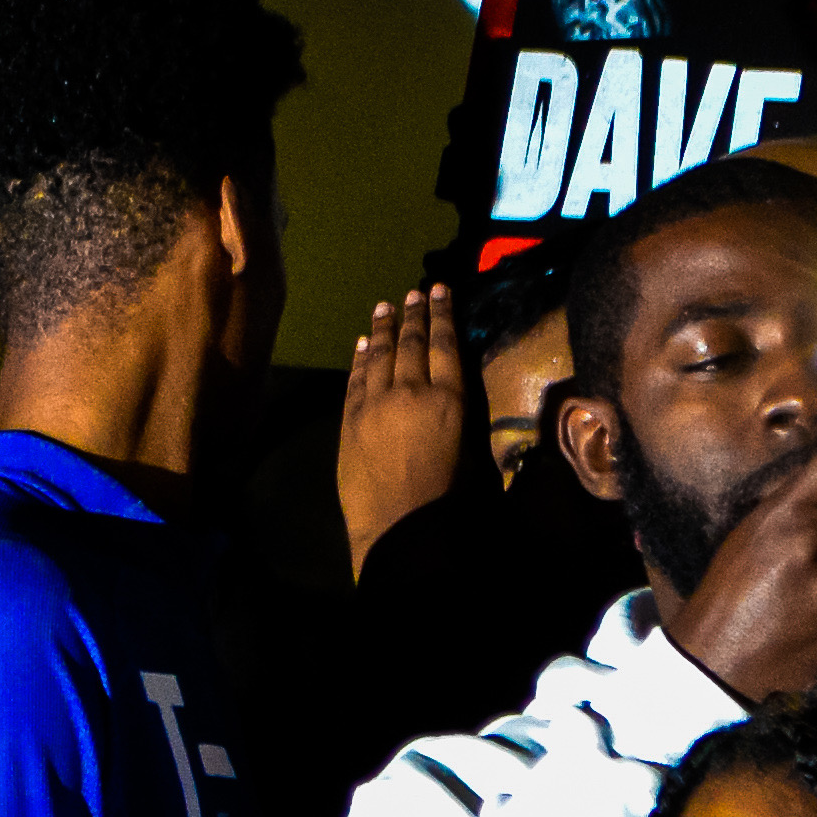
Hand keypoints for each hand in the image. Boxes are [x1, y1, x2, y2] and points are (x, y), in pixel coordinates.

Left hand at [336, 287, 471, 579]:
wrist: (399, 525)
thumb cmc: (446, 496)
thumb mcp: (467, 447)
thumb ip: (454, 410)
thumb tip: (444, 388)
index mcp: (448, 399)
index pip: (445, 344)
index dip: (442, 314)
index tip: (439, 291)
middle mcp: (411, 391)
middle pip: (411, 343)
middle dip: (413, 314)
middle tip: (413, 292)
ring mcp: (375, 403)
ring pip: (378, 355)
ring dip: (382, 329)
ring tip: (385, 307)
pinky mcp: (350, 419)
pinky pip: (355, 379)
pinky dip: (358, 359)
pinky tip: (360, 345)